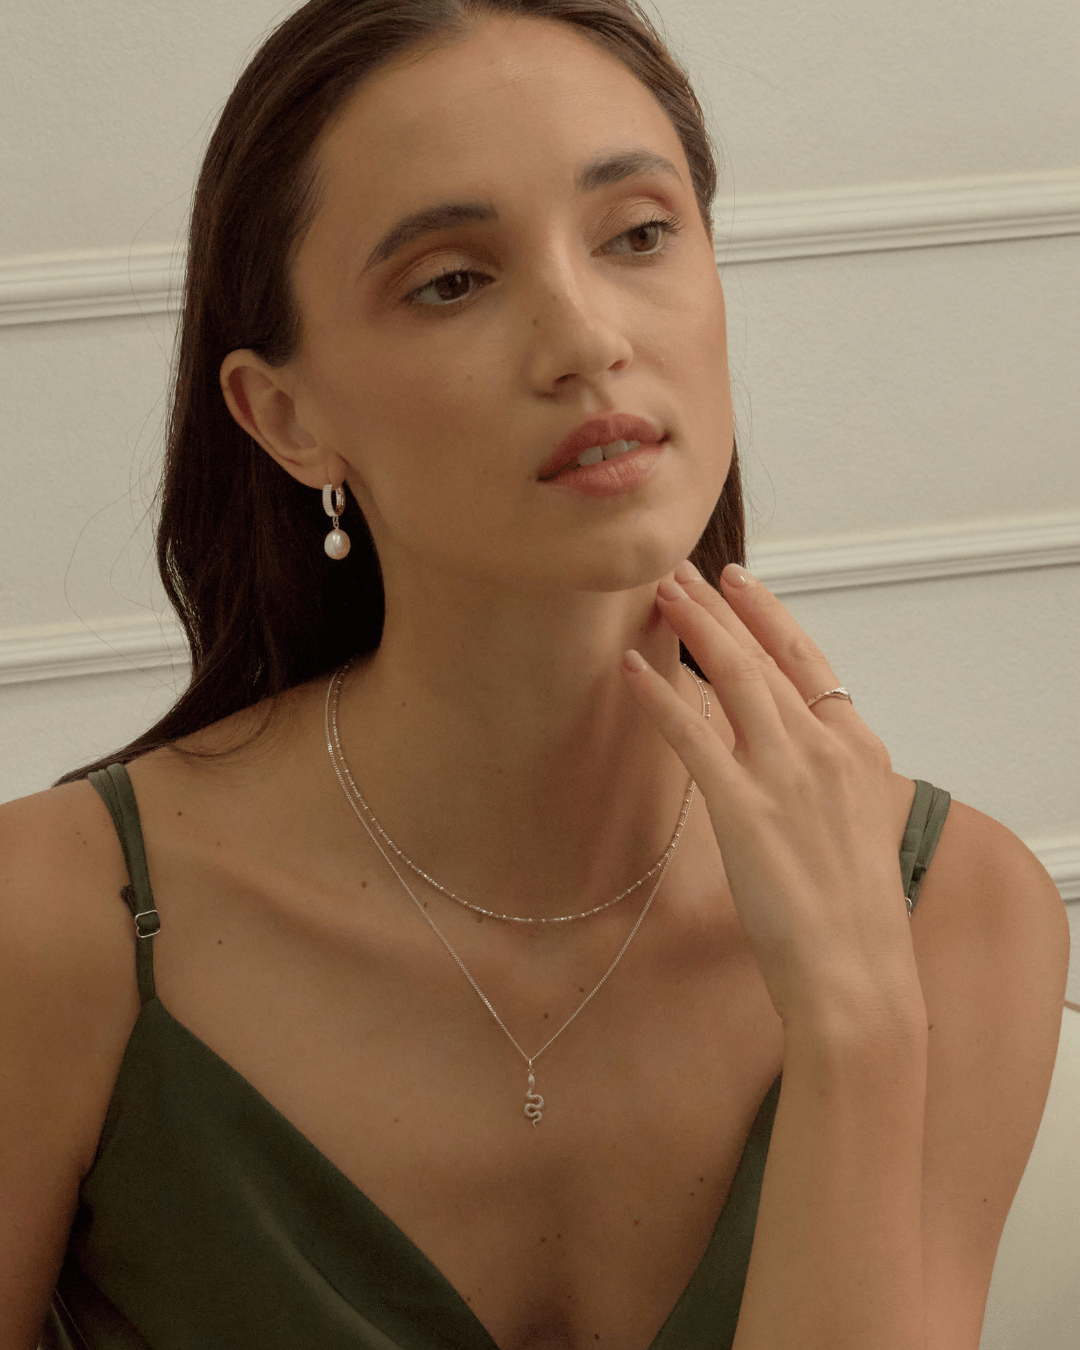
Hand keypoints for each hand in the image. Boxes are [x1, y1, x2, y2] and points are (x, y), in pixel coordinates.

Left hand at [622, 560, 922, 1032]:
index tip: (741, 583)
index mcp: (858, 750)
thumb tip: (789, 757)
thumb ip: (827, 780)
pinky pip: (693, 735)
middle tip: (681, 570)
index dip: (768, 616)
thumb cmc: (855, 914)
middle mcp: (824, 749)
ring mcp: (785, 774)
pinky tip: (632, 669)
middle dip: (717, 607)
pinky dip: (660, 696)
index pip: (808, 661)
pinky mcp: (744, 808)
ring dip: (691, 627)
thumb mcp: (858, 826)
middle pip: (762, 657)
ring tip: (659, 592)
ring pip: (732, 677)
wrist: (856, 973)